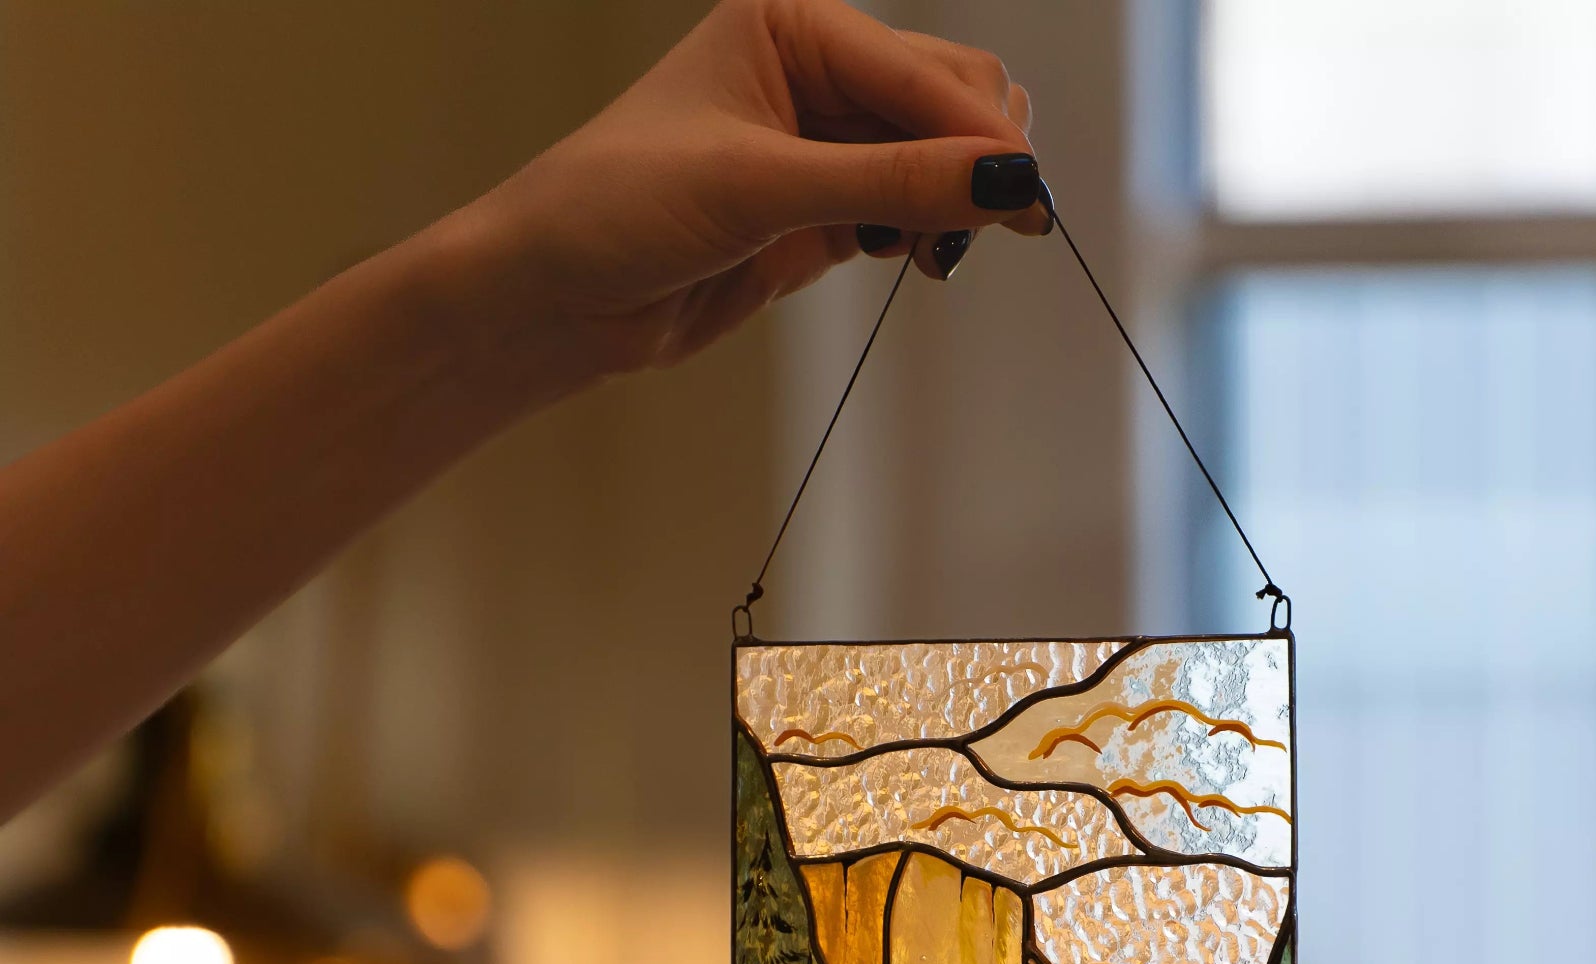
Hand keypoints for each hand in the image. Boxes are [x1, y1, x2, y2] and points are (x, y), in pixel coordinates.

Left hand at [458, 0, 1047, 378]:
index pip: (924, 71)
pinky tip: (923, 259)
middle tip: (998, 229)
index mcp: (794, 23)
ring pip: (939, 159)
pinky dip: (931, 233)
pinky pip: (911, 209)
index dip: (981, 135)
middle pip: (950, 101)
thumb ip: (888, 186)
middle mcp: (816, 71)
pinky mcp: (823, 211)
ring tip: (944, 254)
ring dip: (960, 203)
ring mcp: (823, 144)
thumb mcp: (759, 189)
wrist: (554, 295)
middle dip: (979, 161)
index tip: (1031, 197)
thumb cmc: (618, 209)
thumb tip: (1006, 180)